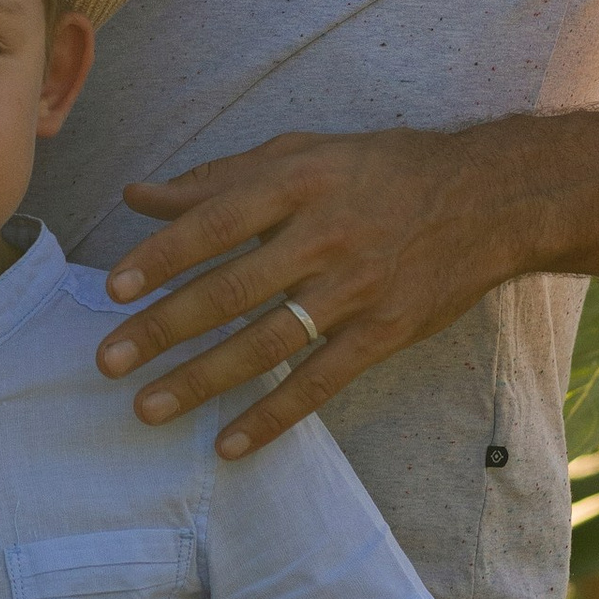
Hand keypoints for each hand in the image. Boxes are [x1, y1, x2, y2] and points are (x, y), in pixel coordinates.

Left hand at [95, 122, 521, 458]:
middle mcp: (324, 236)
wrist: (490, 199)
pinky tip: (228, 444)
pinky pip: (319, 383)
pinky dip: (272, 417)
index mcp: (298, 183)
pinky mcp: (384, 333)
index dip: (161, 256)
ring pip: (267, 343)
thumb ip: (218, 178)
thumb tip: (138, 195)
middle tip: (109, 360)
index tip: (113, 288)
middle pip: (231, 289)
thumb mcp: (303, 153)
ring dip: (202, 380)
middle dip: (163, 328)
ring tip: (148, 408)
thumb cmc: (381, 170)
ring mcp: (355, 290)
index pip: (215, 222)